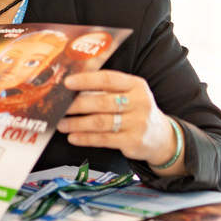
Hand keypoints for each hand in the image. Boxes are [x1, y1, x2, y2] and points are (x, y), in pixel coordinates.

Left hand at [57, 70, 182, 172]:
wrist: (161, 137)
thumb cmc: (136, 110)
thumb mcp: (129, 94)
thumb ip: (106, 89)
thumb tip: (72, 88)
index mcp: (136, 85)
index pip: (109, 79)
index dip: (86, 80)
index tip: (67, 82)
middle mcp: (139, 103)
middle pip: (102, 102)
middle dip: (76, 105)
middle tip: (59, 107)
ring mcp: (138, 123)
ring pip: (100, 122)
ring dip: (77, 123)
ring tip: (61, 124)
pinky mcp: (133, 141)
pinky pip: (104, 139)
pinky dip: (85, 138)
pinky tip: (73, 137)